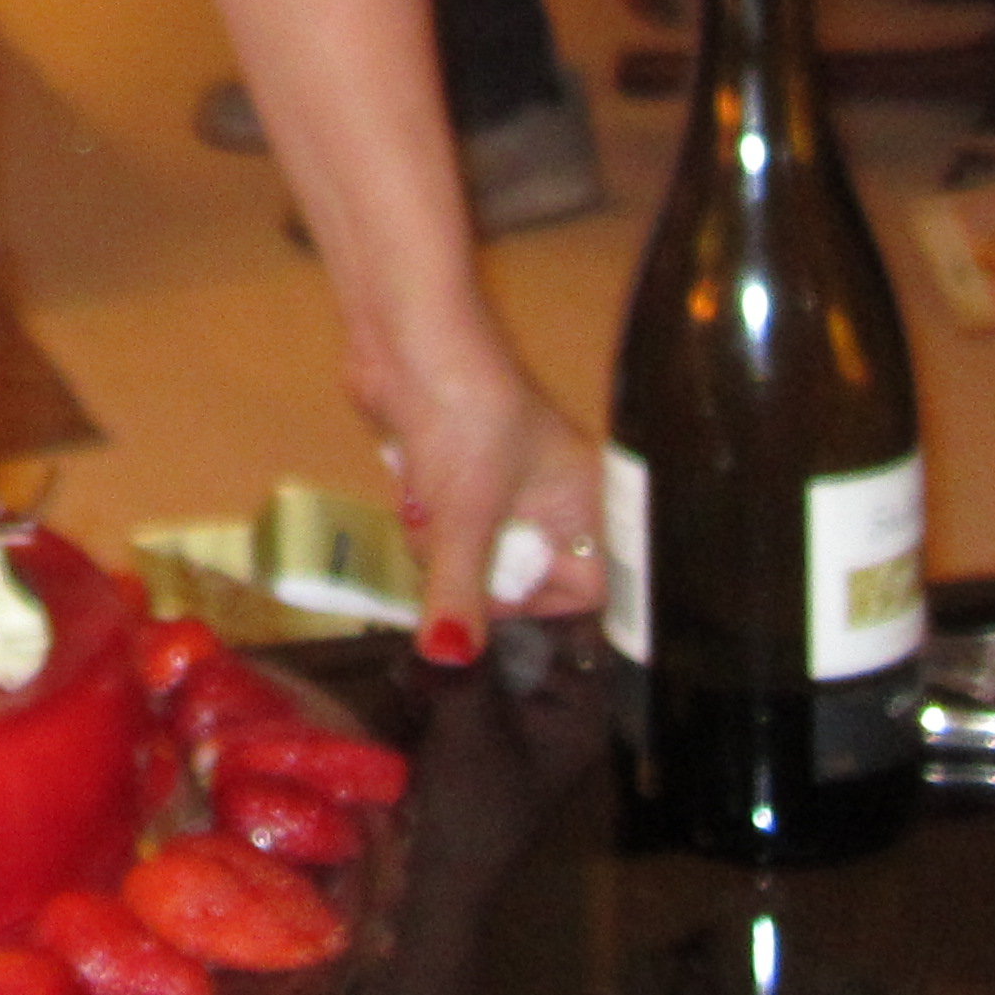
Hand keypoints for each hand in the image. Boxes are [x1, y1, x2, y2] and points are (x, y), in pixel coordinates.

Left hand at [355, 330, 604, 664]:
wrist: (404, 337)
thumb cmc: (462, 412)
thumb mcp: (464, 514)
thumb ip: (459, 593)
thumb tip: (451, 657)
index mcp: (586, 502)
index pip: (590, 590)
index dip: (544, 602)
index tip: (498, 600)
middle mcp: (553, 499)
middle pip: (519, 579)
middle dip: (472, 569)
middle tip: (453, 541)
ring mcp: (501, 488)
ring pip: (471, 559)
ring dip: (438, 544)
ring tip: (430, 499)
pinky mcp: (454, 479)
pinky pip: (441, 533)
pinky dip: (422, 522)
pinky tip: (412, 488)